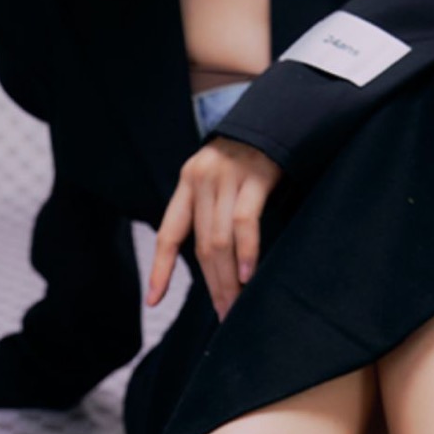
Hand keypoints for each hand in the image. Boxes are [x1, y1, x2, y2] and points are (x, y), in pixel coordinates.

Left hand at [146, 136, 283, 320]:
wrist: (280, 118)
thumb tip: (215, 265)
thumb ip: (211, 213)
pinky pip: (245, 221)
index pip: (168, 234)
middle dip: (212, 285)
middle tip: (224, 315)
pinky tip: (248, 275)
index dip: (160, 270)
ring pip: (219, 240)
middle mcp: (202, 179)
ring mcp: (228, 176)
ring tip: (235, 305)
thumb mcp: (221, 182)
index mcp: (188, 183)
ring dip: (228, 278)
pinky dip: (246, 252)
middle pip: (201, 245)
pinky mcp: (256, 176)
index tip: (153, 301)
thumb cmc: (251, 161)